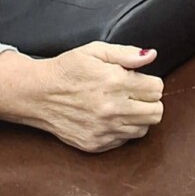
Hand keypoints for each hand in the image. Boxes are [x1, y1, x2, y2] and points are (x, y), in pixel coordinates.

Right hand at [0, 43, 163, 152]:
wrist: (37, 94)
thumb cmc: (66, 69)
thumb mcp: (95, 51)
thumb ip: (126, 53)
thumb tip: (151, 55)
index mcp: (115, 82)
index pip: (157, 89)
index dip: (151, 82)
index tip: (140, 80)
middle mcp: (112, 109)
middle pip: (156, 112)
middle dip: (150, 101)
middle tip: (135, 93)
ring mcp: (104, 129)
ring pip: (144, 129)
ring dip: (139, 116)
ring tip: (123, 105)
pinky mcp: (96, 144)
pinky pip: (125, 140)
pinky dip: (124, 129)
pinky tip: (111, 117)